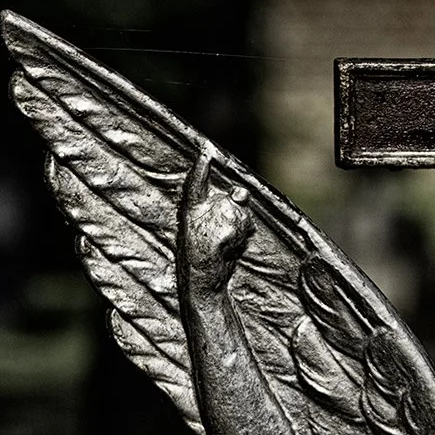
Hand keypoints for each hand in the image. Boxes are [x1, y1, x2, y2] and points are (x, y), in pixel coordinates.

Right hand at [179, 153, 253, 292]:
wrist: (202, 283)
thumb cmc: (202, 258)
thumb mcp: (201, 230)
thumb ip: (220, 209)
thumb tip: (242, 193)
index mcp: (189, 211)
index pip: (194, 183)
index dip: (201, 167)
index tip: (207, 151)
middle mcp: (199, 213)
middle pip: (236, 197)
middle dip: (240, 209)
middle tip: (226, 232)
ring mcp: (212, 221)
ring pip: (244, 212)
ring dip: (242, 224)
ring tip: (227, 243)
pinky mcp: (223, 232)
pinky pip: (246, 226)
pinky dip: (243, 235)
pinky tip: (231, 248)